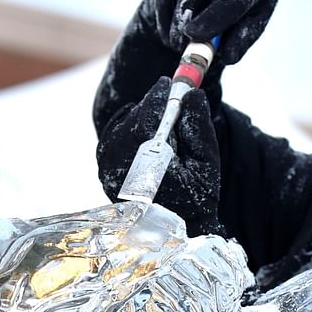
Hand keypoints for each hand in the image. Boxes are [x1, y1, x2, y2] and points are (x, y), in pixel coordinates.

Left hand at [96, 77, 222, 234]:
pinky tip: (145, 131)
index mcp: (150, 167)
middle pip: (133, 120)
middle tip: (170, 97)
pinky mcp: (104, 169)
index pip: (147, 120)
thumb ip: (199, 127)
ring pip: (121, 126)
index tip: (169, 83)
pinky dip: (127, 126)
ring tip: (162, 121)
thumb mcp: (206, 163)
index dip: (158, 98)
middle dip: (153, 106)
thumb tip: (192, 94)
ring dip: (141, 116)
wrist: (177, 228)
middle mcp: (122, 168)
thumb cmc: (196, 197)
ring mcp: (108, 169)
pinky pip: (112, 135)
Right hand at [142, 0, 280, 64]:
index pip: (231, 0)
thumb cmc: (248, 0)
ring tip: (181, 40)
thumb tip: (226, 57)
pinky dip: (164, 12)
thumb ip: (241, 40)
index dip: (211, 19)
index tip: (193, 35)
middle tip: (180, 46)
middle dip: (184, 22)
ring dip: (175, 21)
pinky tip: (173, 26)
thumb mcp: (253, 20)